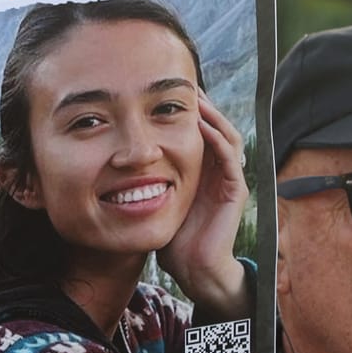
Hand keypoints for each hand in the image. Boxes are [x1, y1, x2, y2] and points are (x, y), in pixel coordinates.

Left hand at [157, 91, 249, 318]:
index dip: (190, 111)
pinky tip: (202, 125)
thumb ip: (147, 180)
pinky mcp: (236, 190)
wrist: (194, 268)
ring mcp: (229, 179)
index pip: (201, 130)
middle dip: (203, 105)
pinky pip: (229, 157)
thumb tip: (115, 162)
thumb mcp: (157, 199)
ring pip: (227, 135)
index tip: (169, 92)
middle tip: (185, 84)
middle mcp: (218, 170)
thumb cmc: (173, 238)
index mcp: (202, 170)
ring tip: (196, 98)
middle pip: (216, 126)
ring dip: (212, 115)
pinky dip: (217, 138)